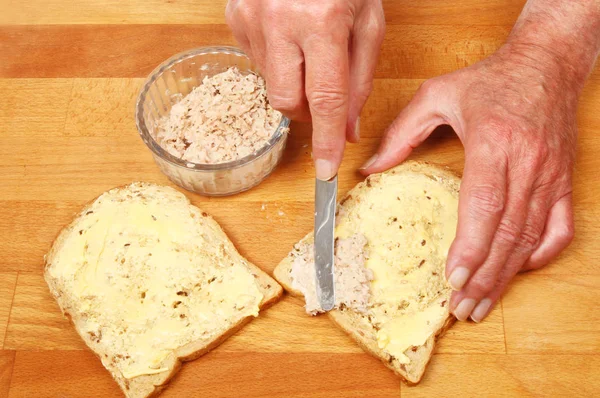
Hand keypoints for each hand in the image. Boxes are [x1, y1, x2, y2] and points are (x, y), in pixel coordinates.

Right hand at [226, 0, 384, 179]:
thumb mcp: (368, 21)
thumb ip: (360, 80)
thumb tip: (349, 130)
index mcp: (323, 21)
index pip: (325, 98)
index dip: (327, 139)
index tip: (325, 172)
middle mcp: (280, 21)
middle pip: (288, 101)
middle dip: (307, 111)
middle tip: (323, 94)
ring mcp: (250, 18)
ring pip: (270, 84)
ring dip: (292, 80)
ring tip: (306, 46)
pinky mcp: (234, 16)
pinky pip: (255, 61)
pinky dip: (275, 59)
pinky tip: (287, 33)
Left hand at [361, 43, 578, 321]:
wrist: (547, 63)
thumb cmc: (491, 79)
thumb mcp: (436, 95)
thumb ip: (401, 134)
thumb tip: (369, 168)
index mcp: (494, 141)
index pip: (484, 204)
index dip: (471, 246)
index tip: (454, 278)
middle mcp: (527, 162)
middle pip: (507, 231)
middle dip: (484, 276)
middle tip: (463, 307)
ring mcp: (550, 174)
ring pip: (531, 236)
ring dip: (507, 274)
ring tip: (483, 302)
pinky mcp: (564, 180)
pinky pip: (560, 226)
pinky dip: (541, 252)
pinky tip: (520, 269)